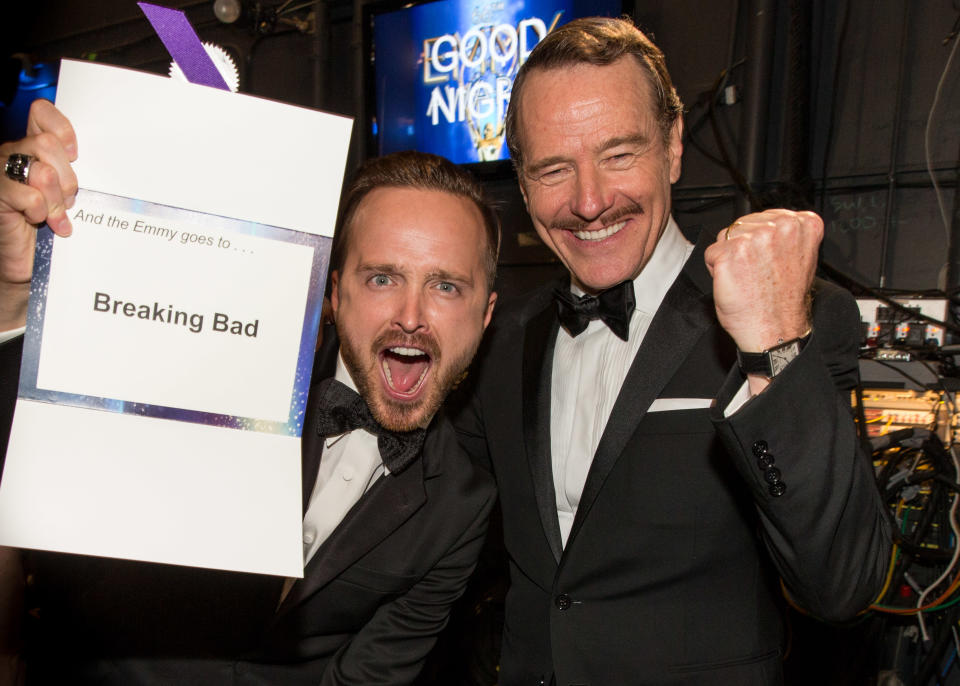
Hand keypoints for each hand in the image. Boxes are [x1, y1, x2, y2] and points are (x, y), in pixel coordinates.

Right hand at [0, 99, 77, 328]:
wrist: (31, 264)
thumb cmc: (53, 228)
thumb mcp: (72, 194)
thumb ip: (77, 170)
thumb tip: (95, 157)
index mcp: (33, 147)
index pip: (42, 113)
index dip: (62, 129)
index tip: (76, 154)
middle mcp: (15, 155)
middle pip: (47, 144)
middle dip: (68, 176)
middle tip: (69, 199)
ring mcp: (3, 175)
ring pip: (40, 169)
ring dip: (56, 197)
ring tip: (56, 214)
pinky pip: (26, 196)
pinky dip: (40, 211)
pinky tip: (42, 223)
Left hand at [703, 209, 821, 353]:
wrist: (775, 330)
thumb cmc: (784, 300)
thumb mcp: (799, 257)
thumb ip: (787, 235)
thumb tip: (767, 224)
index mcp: (803, 224)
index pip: (765, 217)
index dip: (760, 240)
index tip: (770, 259)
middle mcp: (780, 227)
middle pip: (743, 225)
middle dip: (743, 246)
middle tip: (758, 272)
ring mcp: (754, 239)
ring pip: (725, 237)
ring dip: (729, 257)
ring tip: (748, 277)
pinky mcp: (730, 253)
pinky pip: (711, 254)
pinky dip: (715, 269)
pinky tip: (735, 283)